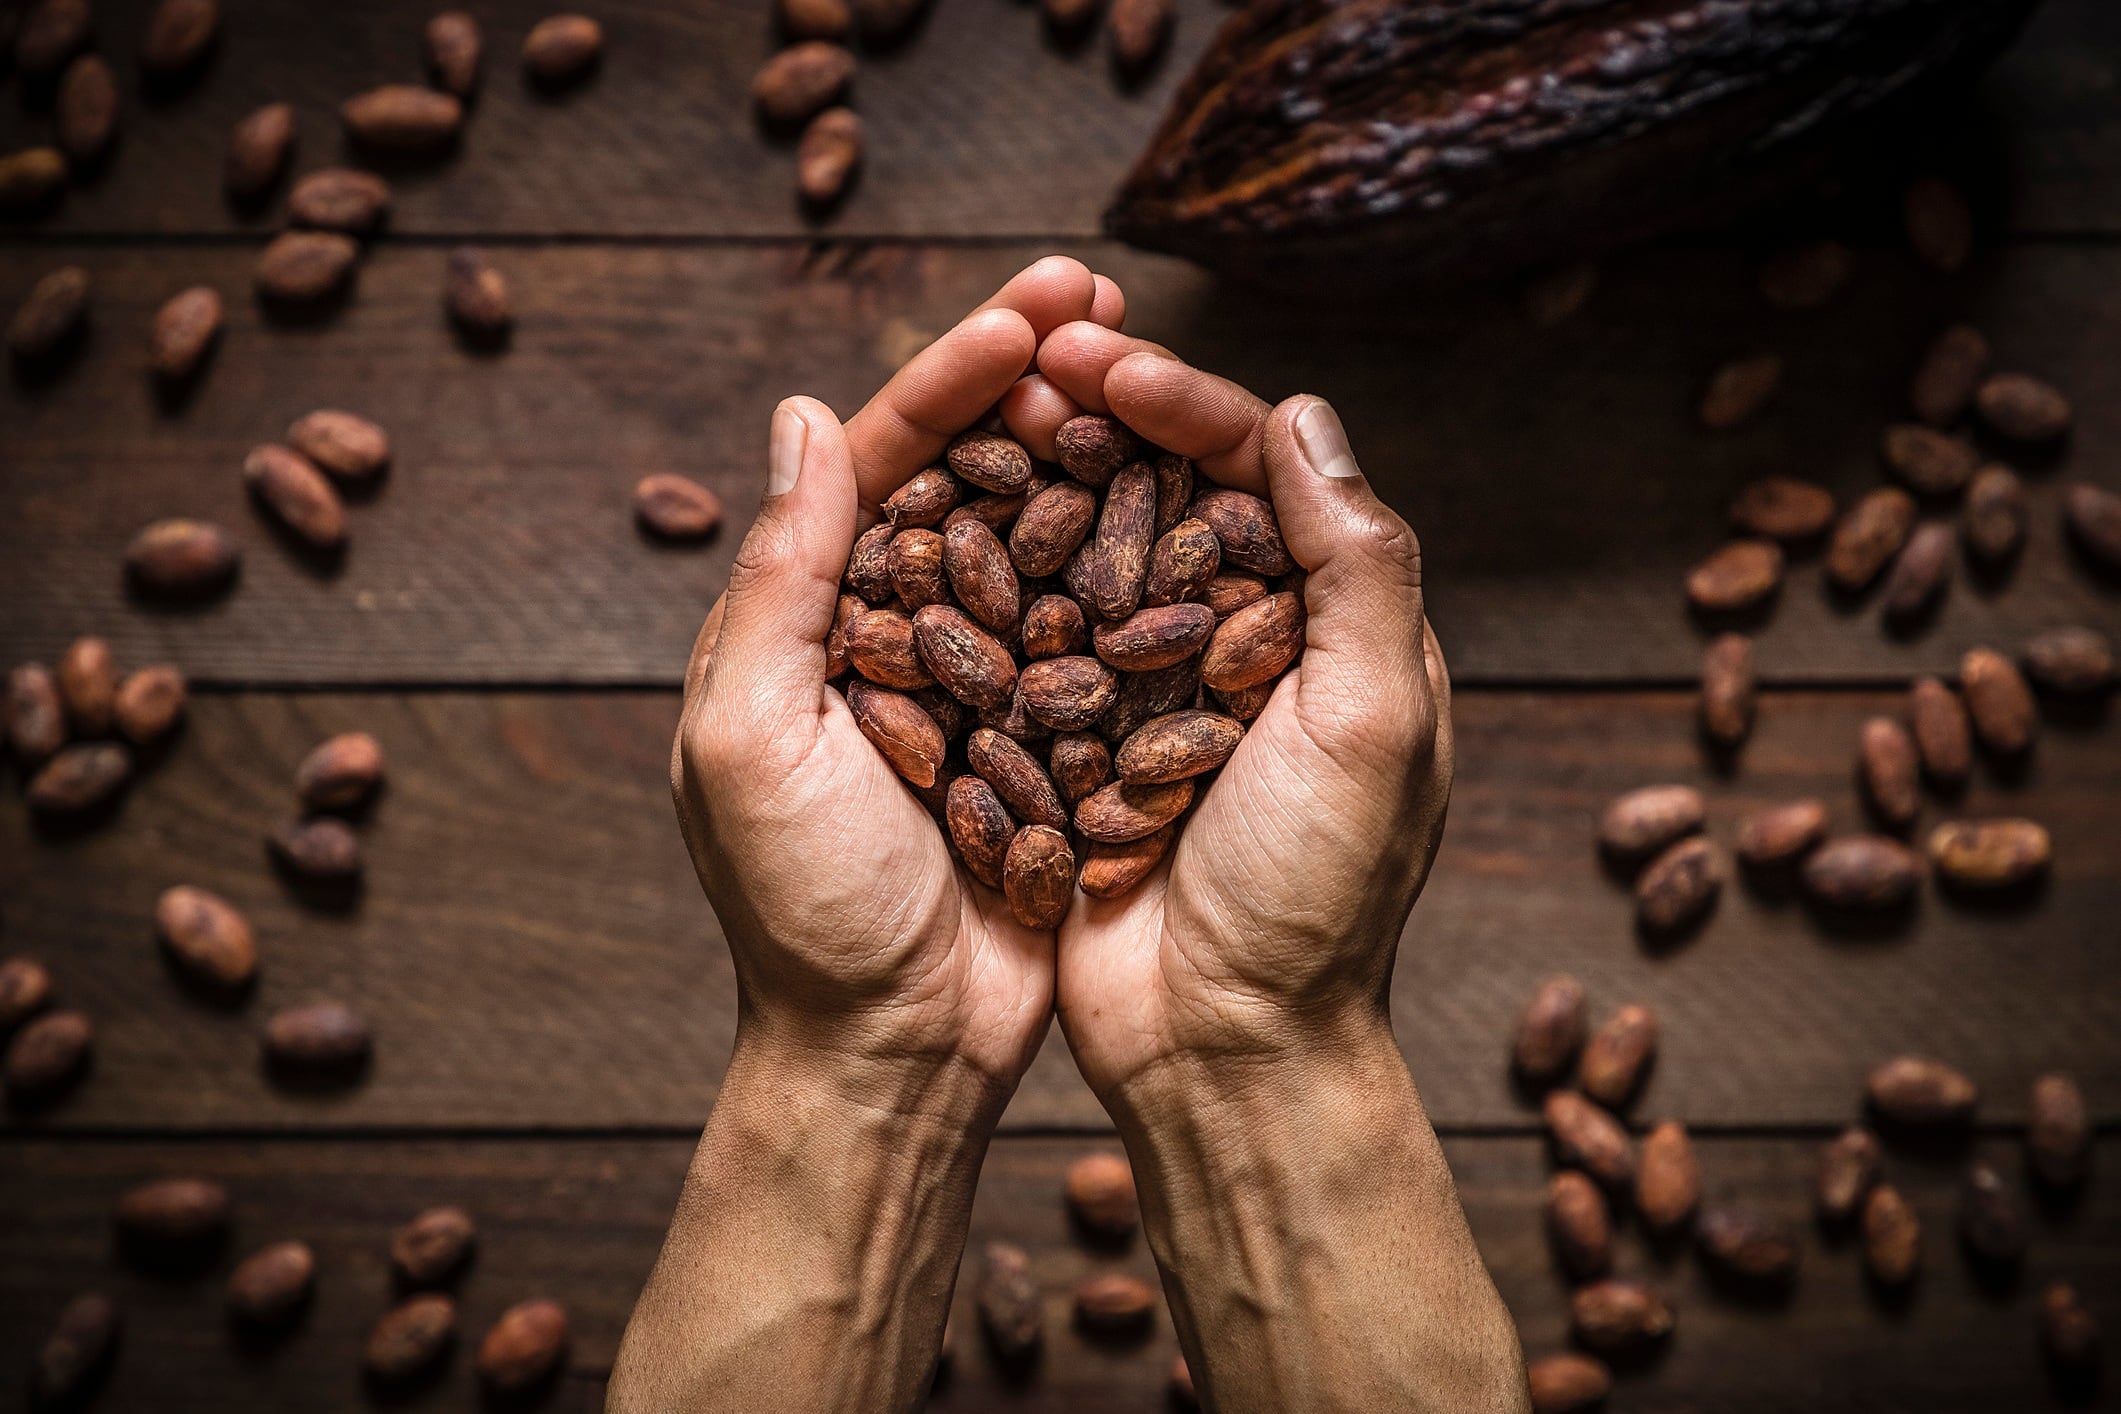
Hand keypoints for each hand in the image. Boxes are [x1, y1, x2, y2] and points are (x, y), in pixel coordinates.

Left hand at [614, 259, 1127, 1413]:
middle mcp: (893, 630)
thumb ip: (777, 582)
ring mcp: (977, 678)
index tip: (1029, 312)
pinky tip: (1186, 491)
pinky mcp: (1048, 731)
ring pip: (1038, 528)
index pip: (875, 460)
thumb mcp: (750, 740)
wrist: (897, 1052)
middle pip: (964, 471)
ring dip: (1086, 439)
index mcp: (808, 619)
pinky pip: (1093, 619)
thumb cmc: (806, 913)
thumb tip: (800, 416)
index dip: (948, 377)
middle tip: (1100, 289)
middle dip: (1027, 375)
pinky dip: (1129, 548)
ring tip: (1149, 363)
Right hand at [1032, 326, 1454, 1104]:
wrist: (1222, 1050)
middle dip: (1099, 410)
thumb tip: (1304, 412)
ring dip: (1041, 472)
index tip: (1105, 356)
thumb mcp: (1374, 723)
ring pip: (1091, 548)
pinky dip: (994, 575)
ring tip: (981, 404)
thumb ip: (1360, 565)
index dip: (1186, 397)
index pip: (1261, 468)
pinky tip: (941, 518)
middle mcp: (1242, 643)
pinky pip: (1031, 636)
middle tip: (1025, 342)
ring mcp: (1153, 692)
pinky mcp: (1078, 742)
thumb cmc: (1316, 895)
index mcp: (1328, 625)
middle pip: (1167, 489)